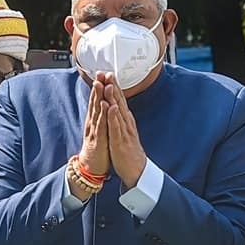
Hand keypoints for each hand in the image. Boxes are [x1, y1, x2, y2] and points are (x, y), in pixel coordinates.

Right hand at [78, 71, 110, 175]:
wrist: (91, 167)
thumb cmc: (97, 148)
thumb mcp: (99, 129)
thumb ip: (100, 117)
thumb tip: (102, 104)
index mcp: (95, 120)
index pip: (97, 100)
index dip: (100, 87)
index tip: (102, 73)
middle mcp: (93, 123)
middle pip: (95, 102)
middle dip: (97, 87)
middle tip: (99, 73)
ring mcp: (94, 131)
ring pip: (97, 111)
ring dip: (98, 97)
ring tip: (100, 84)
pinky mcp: (98, 140)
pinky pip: (101, 126)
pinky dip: (103, 115)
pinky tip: (105, 106)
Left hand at [104, 73, 145, 188]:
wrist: (137, 170)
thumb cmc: (128, 151)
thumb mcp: (124, 131)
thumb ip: (121, 119)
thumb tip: (117, 107)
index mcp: (126, 121)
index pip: (119, 100)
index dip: (114, 87)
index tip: (108, 74)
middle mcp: (126, 124)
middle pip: (120, 102)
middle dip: (113, 87)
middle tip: (108, 73)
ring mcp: (124, 132)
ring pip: (118, 112)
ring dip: (113, 98)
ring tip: (109, 85)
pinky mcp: (121, 142)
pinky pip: (117, 128)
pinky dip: (114, 117)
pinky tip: (111, 108)